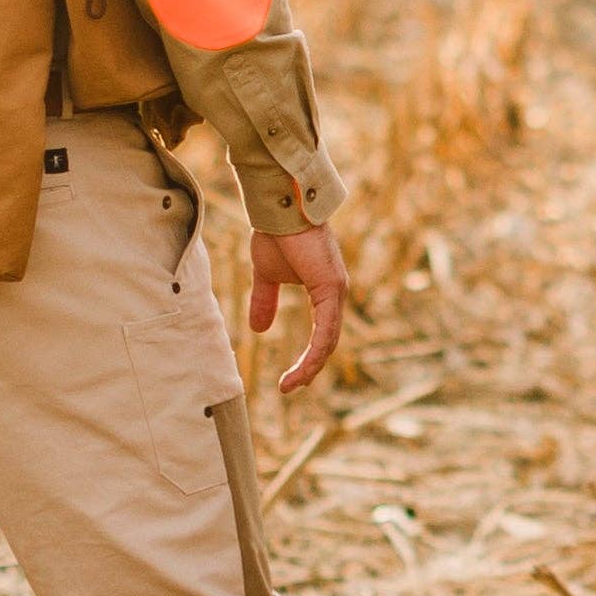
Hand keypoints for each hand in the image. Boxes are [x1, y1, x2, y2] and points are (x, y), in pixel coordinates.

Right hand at [247, 224, 351, 397]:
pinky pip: (325, 331)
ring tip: (291, 385)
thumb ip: (265, 301)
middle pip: (328, 342)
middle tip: (290, 387)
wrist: (277, 208)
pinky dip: (314, 354)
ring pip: (328, 342)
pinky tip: (301, 370)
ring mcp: (337, 290)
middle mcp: (337, 293)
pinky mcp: (331, 288)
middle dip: (310, 369)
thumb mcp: (266, 276)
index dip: (308, 357)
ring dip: (310, 368)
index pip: (322, 333)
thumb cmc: (275, 234)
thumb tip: (258, 329)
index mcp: (325, 290)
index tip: (289, 378)